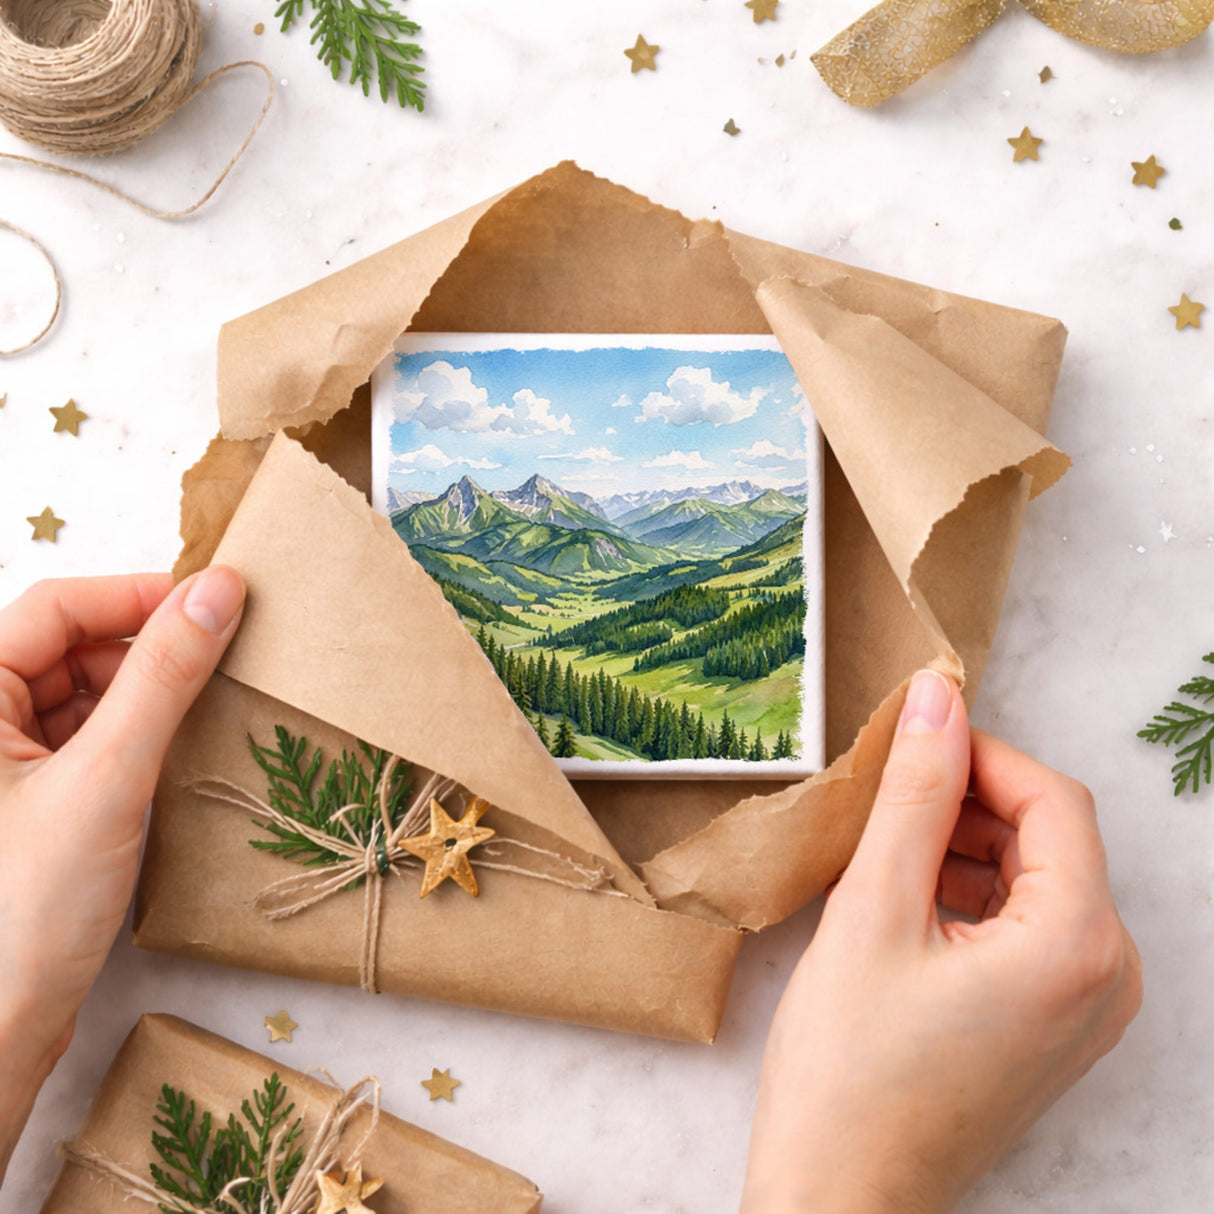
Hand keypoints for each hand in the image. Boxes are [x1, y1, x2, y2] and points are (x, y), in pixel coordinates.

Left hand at [0, 569, 244, 1181]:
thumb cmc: (24, 909)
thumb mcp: (107, 777)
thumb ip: (164, 676)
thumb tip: (218, 591)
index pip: (55, 608)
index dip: (136, 595)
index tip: (217, 600)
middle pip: (71, 647)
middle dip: (147, 644)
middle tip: (226, 651)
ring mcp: (6, 766)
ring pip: (86, 694)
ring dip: (148, 690)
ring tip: (212, 701)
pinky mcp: (35, 803)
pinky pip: (92, 739)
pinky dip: (139, 734)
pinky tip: (181, 749)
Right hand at [741, 669, 1142, 1213]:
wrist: (840, 1199)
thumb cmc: (849, 1071)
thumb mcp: (873, 910)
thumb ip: (913, 794)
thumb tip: (937, 698)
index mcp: (1079, 945)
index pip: (1052, 800)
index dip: (979, 754)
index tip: (908, 739)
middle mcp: (1108, 978)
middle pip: (1049, 838)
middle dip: (966, 804)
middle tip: (880, 802)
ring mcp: (1087, 1010)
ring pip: (1034, 881)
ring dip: (962, 849)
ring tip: (880, 857)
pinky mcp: (1054, 1028)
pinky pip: (1028, 929)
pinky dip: (969, 898)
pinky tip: (901, 906)